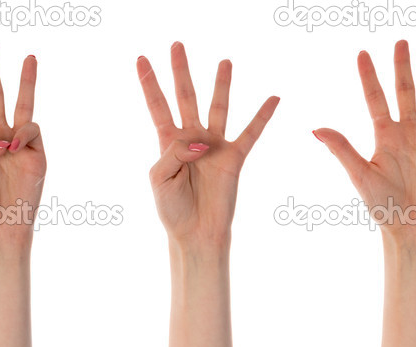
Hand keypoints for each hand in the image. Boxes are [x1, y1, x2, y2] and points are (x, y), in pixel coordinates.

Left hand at [137, 42, 279, 245]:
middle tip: (177, 44)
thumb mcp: (160, 178)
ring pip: (218, 107)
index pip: (157, 105)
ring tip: (224, 61)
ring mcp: (214, 146)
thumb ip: (173, 153)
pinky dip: (262, 115)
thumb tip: (200, 141)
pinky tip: (273, 97)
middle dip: (180, 71)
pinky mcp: (234, 158)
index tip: (141, 59)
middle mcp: (191, 139)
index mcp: (167, 143)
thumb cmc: (172, 208)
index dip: (149, 83)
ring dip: (221, 84)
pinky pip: (250, 132)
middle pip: (185, 96)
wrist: (195, 232)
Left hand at [313, 40, 415, 244]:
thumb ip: (342, 148)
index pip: (375, 98)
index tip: (362, 53)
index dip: (368, 76)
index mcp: (383, 136)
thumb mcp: (360, 174)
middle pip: (405, 93)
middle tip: (400, 43)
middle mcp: (406, 134)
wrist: (410, 228)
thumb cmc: (381, 206)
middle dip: (403, 68)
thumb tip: (316, 128)